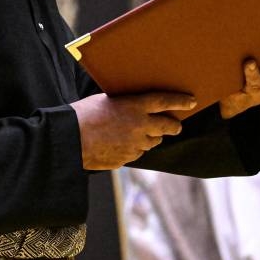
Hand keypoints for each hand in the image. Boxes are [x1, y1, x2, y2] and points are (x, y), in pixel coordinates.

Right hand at [71, 92, 195, 169]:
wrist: (69, 141)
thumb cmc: (83, 114)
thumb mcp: (106, 100)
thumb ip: (125, 102)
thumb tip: (136, 104)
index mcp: (135, 106)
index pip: (166, 102)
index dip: (181, 101)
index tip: (191, 101)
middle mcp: (139, 126)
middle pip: (168, 127)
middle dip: (174, 126)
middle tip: (176, 125)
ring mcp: (134, 145)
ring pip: (153, 142)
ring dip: (151, 137)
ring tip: (140, 132)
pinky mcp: (127, 159)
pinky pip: (138, 153)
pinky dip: (135, 148)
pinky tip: (122, 143)